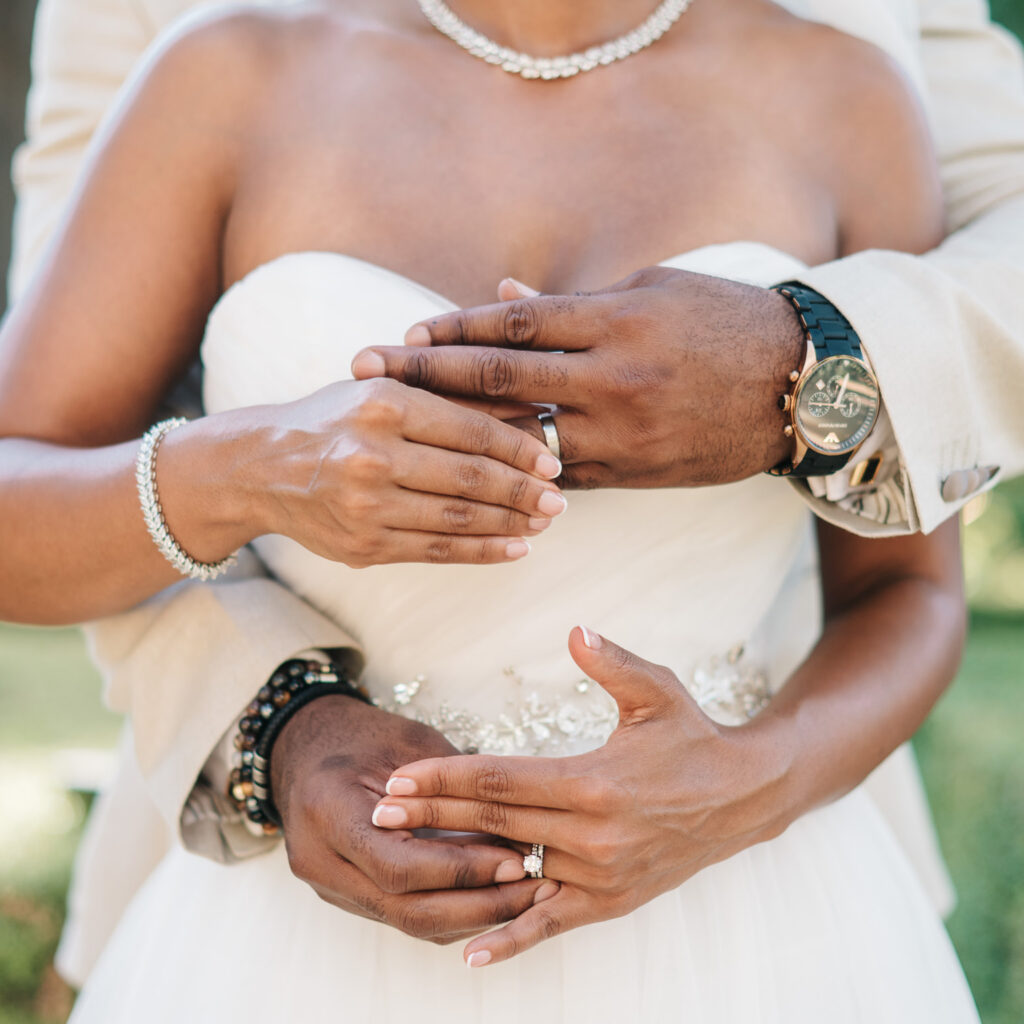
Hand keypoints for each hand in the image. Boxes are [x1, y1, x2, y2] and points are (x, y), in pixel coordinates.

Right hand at [242, 377, 566, 566]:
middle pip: (470, 478)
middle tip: (559, 500)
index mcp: (383, 403)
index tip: (553, 463)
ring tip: (542, 523)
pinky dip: (482, 551)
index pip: (470, 430)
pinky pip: (436, 551)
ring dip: (510, 525)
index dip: (520, 449)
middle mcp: (372, 454)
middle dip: (523, 493)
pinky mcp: (363, 546)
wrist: (260, 467)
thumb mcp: (382, 390)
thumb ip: (448, 399)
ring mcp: (366, 505)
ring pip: (457, 519)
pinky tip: (514, 549)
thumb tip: (528, 411)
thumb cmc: (335, 419)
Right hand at [271, 694, 557, 943]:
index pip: (400, 865)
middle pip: (406, 908)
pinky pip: (403, 916)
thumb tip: (516, 823)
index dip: (461, 870)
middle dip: (477, 904)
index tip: (515, 861)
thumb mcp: (406, 742)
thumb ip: (451, 785)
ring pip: (408, 922)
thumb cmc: (359, 734)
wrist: (303, 747)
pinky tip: (495, 897)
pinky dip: (451, 912)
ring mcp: (329, 885)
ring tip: (526, 897)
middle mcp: (321, 861)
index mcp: (328, 812)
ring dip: (472, 916)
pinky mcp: (346, 895)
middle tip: (533, 889)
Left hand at [350, 269, 804, 487]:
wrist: (801, 388)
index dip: (452, 329)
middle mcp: (612, 378)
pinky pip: (560, 476)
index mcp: (616, 320)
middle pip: (498, 378)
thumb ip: (572, 301)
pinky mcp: (634, 475)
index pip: (512, 323)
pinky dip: (514, 471)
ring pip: (519, 436)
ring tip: (404, 431)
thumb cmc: (726, 320)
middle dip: (425, 376)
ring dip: (457, 433)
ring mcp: (622, 433)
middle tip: (364, 375)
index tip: (403, 333)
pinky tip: (469, 471)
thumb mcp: (653, 289)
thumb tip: (503, 297)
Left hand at [370, 628, 793, 964]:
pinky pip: (551, 924)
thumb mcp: (658, 690)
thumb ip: (612, 663)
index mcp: (594, 782)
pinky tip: (469, 952)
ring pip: (513, 871)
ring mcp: (601, 876)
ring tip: (404, 861)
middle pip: (494, 824)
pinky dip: (511, 939)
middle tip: (380, 811)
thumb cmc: (693, 736)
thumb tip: (574, 630)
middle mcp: (593, 836)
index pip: (501, 779)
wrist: (743, 798)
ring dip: (456, 866)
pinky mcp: (610, 902)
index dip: (446, 778)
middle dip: (432, 816)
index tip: (400, 777)